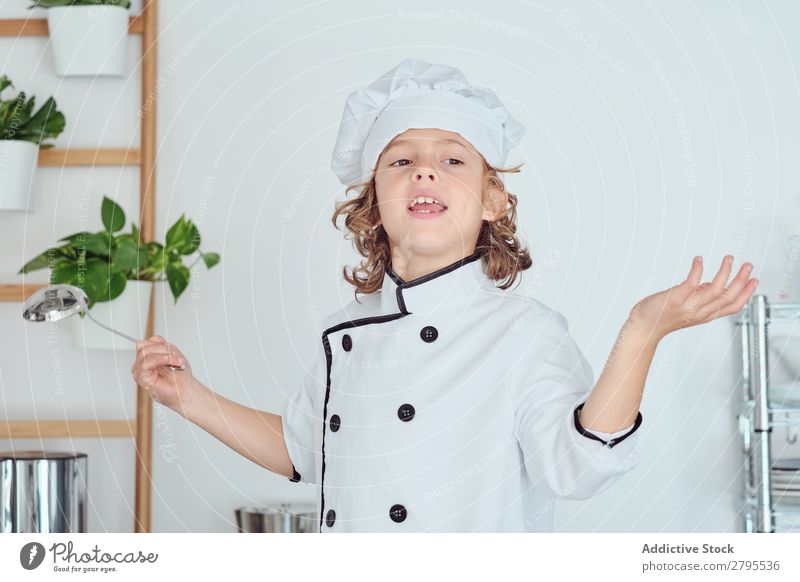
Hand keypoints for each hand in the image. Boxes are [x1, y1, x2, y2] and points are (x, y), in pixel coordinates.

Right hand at [131, 335, 195, 410]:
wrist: (185, 389)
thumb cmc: (180, 375)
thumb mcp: (172, 353)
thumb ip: (162, 345)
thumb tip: (153, 339)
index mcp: (148, 357)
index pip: (145, 342)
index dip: (160, 343)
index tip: (172, 350)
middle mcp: (142, 364)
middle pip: (143, 345)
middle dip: (162, 348)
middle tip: (174, 356)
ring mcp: (139, 371)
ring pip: (144, 352)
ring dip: (163, 354)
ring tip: (176, 361)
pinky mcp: (141, 378)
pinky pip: (145, 363)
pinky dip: (160, 360)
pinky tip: (170, 363)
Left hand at [629, 255, 757, 339]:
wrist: (642, 327)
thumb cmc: (660, 317)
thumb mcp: (687, 309)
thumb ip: (699, 298)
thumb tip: (709, 284)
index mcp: (704, 315)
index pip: (733, 307)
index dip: (746, 294)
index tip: (754, 281)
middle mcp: (699, 312)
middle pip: (728, 297)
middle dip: (742, 280)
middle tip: (747, 265)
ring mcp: (688, 305)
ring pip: (716, 290)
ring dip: (725, 272)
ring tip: (729, 259)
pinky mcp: (676, 298)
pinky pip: (691, 282)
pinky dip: (697, 269)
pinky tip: (698, 260)